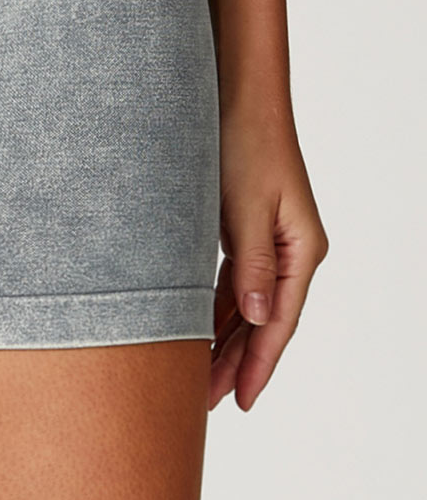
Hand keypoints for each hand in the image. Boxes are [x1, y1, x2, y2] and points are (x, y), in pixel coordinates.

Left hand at [209, 97, 327, 410]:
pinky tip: (198, 330)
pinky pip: (232, 282)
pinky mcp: (245, 228)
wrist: (239, 97)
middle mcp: (290, 251)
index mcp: (302, 250)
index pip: (279, 322)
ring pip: (245, 304)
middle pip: (263, 321)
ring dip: (223, 339)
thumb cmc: (245, 143)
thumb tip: (257, 317)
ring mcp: (269, 241)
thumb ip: (252, 263)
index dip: (259, 365)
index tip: (241, 401)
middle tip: (207, 402)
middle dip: (236, 362)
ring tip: (198, 377)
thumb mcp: (246, 207)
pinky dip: (216, 308)